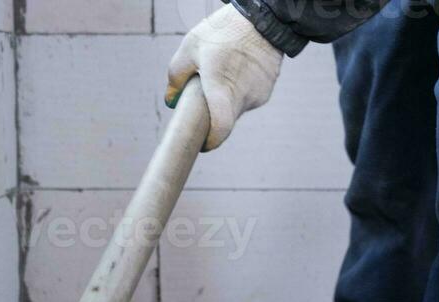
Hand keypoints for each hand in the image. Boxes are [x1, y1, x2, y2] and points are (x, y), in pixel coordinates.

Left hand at [166, 5, 283, 151]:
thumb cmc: (223, 31)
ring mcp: (258, 95)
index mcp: (221, 88)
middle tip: (205, 92)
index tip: (203, 143)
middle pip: (226, 118)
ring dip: (227, 97)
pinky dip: (241, 89)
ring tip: (225, 70)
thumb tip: (171, 99)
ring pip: (237, 106)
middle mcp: (243, 97)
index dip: (212, 141)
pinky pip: (249, 97)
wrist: (262, 21)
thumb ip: (176, 76)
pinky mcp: (267, 90)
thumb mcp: (190, 47)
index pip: (221, 128)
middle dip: (214, 112)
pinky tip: (238, 69)